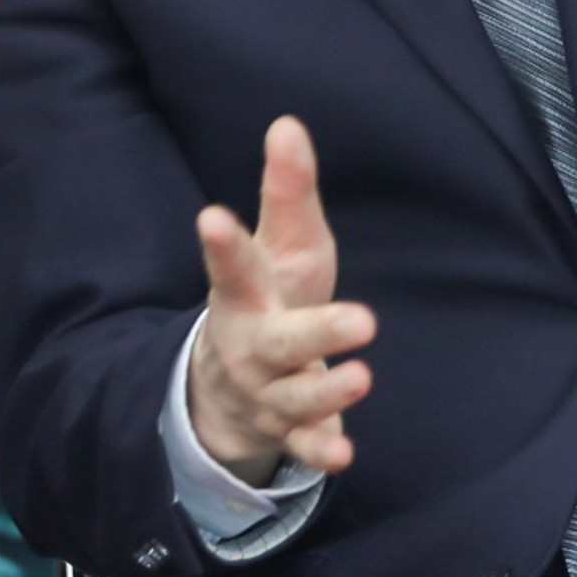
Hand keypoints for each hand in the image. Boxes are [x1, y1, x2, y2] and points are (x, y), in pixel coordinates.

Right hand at [188, 116, 376, 485]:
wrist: (231, 382)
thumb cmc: (270, 294)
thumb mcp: (281, 244)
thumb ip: (287, 191)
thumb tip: (288, 123)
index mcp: (245, 293)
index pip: (232, 265)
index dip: (223, 243)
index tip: (212, 216)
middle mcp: (251, 344)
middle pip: (278, 341)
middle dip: (315, 333)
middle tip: (363, 319)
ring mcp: (267, 391)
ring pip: (294, 397)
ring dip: (328, 391)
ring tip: (364, 376)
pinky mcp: (288, 429)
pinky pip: (302, 443)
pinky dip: (320, 450)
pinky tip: (345, 453)